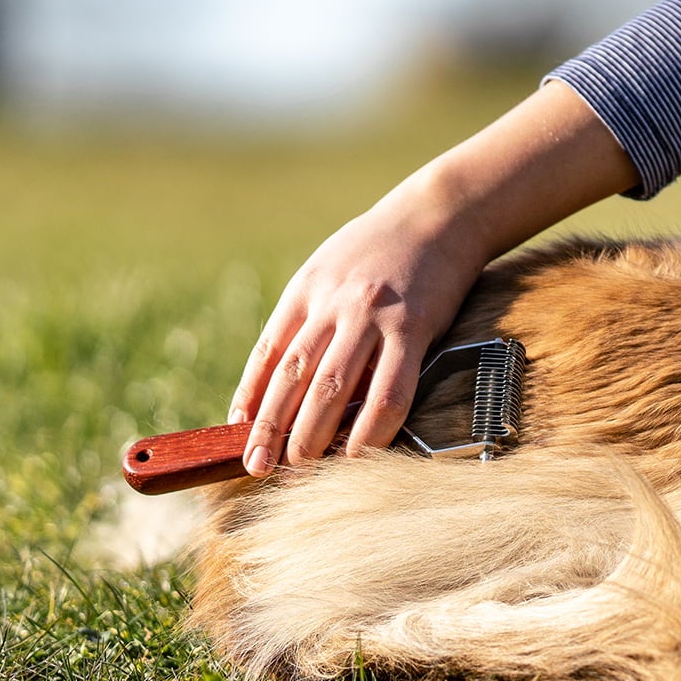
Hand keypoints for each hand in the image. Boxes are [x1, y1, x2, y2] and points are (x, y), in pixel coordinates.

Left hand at [228, 81, 637, 473]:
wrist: (442, 212)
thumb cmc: (386, 246)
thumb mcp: (332, 266)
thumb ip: (311, 313)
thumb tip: (289, 373)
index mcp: (306, 290)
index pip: (267, 354)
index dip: (249, 399)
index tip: (238, 432)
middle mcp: (332, 303)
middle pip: (291, 377)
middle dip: (270, 428)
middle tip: (260, 468)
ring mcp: (372, 315)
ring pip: (331, 389)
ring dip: (311, 436)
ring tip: (301, 468)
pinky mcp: (414, 327)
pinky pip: (389, 390)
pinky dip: (371, 429)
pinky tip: (361, 453)